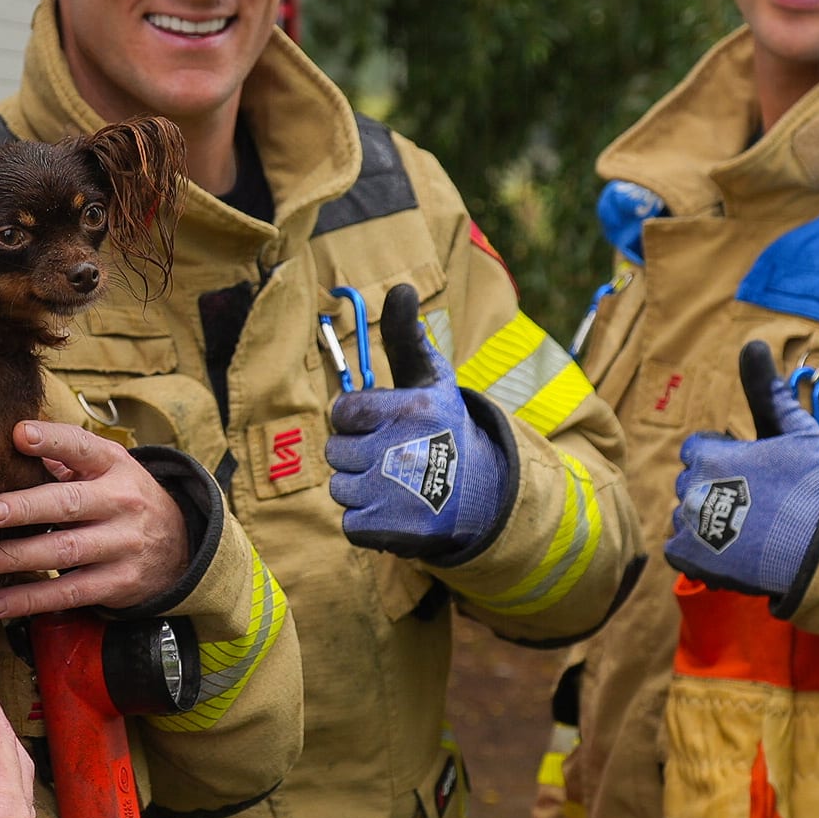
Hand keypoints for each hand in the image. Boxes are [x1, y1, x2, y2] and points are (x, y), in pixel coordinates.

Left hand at [0, 423, 189, 616]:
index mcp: (113, 465)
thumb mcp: (106, 468)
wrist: (179, 545)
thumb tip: (7, 438)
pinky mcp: (117, 583)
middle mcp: (121, 502)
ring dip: (17, 558)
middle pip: (70, 504)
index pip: (82, 447)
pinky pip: (68, 593)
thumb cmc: (122, 498)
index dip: (51, 440)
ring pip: (65, 552)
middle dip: (25, 508)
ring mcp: (122, 545)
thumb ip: (62, 455)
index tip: (18, 435)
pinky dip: (29, 600)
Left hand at [324, 284, 509, 559]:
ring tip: (396, 485)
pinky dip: (368, 522)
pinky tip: (396, 511)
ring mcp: (393, 494)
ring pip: (339, 487)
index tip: (384, 424)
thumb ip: (405, 337)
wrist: (483, 494)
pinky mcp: (391, 530)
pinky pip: (350, 522)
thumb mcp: (431, 380)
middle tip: (393, 457)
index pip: (343, 411)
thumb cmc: (444, 429)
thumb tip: (400, 286)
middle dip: (359, 454)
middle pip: (336, 451)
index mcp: (408, 410)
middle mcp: (399, 451)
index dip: (359, 419)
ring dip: (361, 489)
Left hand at [664, 342, 818, 611]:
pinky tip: (732, 551)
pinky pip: (679, 550)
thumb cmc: (815, 484)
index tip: (753, 473)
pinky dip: (700, 552)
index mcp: (710, 454)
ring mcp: (690, 525)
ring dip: (707, 522)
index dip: (725, 459)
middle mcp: (691, 487)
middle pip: (689, 483)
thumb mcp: (794, 431)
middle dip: (715, 489)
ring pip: (685, 516)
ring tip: (747, 531)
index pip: (696, 450)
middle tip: (755, 504)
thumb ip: (766, 391)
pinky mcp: (691, 559)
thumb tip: (753, 341)